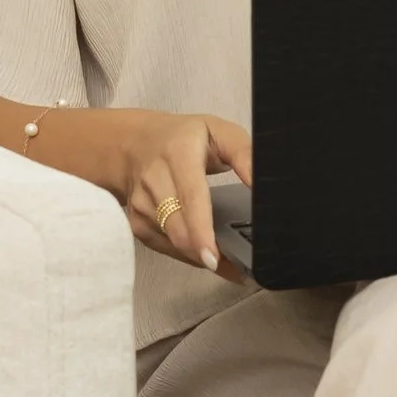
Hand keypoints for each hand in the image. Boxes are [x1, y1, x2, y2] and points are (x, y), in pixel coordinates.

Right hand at [113, 112, 253, 274]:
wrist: (135, 143)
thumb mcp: (220, 132)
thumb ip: (245, 155)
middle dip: (207, 253)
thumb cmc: (183, 138)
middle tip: (237, 264)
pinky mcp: (137, 222)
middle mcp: (154, 178)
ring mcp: (141, 203)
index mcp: (178, 153)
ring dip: (200, 255)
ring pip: (174, 242)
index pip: (191, 197)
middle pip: (179, 228)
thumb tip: (261, 183)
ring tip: (225, 255)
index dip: (202, 231)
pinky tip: (203, 250)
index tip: (215, 256)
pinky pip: (165, 248)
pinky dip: (187, 254)